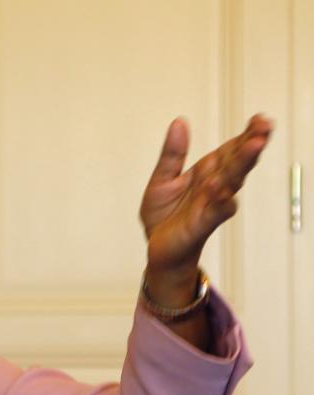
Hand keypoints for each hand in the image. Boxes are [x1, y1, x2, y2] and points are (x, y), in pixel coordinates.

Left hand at [140, 115, 272, 304]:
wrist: (157, 246)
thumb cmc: (165, 214)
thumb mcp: (162, 178)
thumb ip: (172, 153)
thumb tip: (179, 122)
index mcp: (207, 172)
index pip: (231, 150)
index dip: (245, 134)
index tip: (260, 118)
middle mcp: (215, 186)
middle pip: (237, 162)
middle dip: (251, 143)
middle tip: (265, 126)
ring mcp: (212, 204)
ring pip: (232, 181)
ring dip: (242, 164)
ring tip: (254, 145)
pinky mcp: (204, 222)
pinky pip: (216, 209)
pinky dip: (220, 198)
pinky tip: (222, 185)